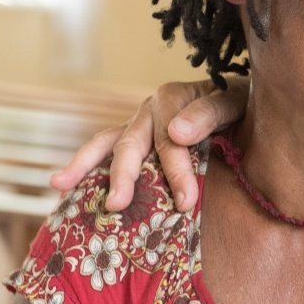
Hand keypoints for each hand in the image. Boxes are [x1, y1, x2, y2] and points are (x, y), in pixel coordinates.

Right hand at [49, 80, 246, 212]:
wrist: (244, 104)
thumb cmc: (243, 106)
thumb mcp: (236, 102)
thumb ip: (210, 113)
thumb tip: (176, 132)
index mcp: (172, 98)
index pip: (169, 139)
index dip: (176, 170)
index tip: (185, 202)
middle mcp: (149, 110)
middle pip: (130, 143)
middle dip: (123, 176)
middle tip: (116, 205)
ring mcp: (138, 125)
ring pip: (106, 144)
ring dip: (83, 166)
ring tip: (59, 184)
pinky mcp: (134, 141)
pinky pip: (105, 153)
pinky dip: (86, 170)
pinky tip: (64, 187)